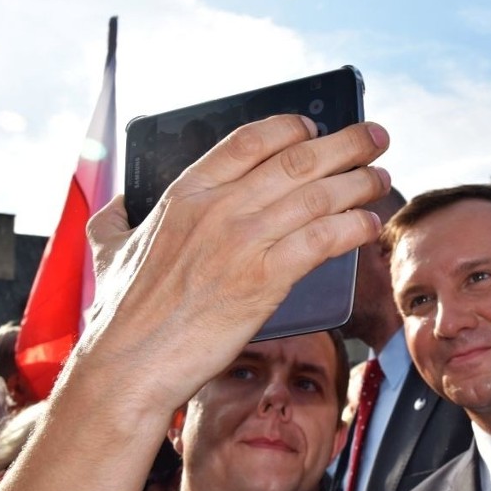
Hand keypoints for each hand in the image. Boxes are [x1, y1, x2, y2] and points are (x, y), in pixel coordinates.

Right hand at [81, 115, 389, 413]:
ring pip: (318, 196)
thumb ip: (115, 218)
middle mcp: (220, 208)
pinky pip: (322, 241)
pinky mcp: (264, 281)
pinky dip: (352, 227)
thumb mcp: (108, 248)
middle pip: (298, 160)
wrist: (131, 364)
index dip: (292, 128)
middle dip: (346, 143)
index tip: (315, 127)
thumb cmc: (122, 313)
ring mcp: (244, 242)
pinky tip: (369, 223)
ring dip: (359, 182)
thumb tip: (116, 203)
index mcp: (187, 193)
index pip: (250, 140)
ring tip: (382, 177)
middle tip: (375, 136)